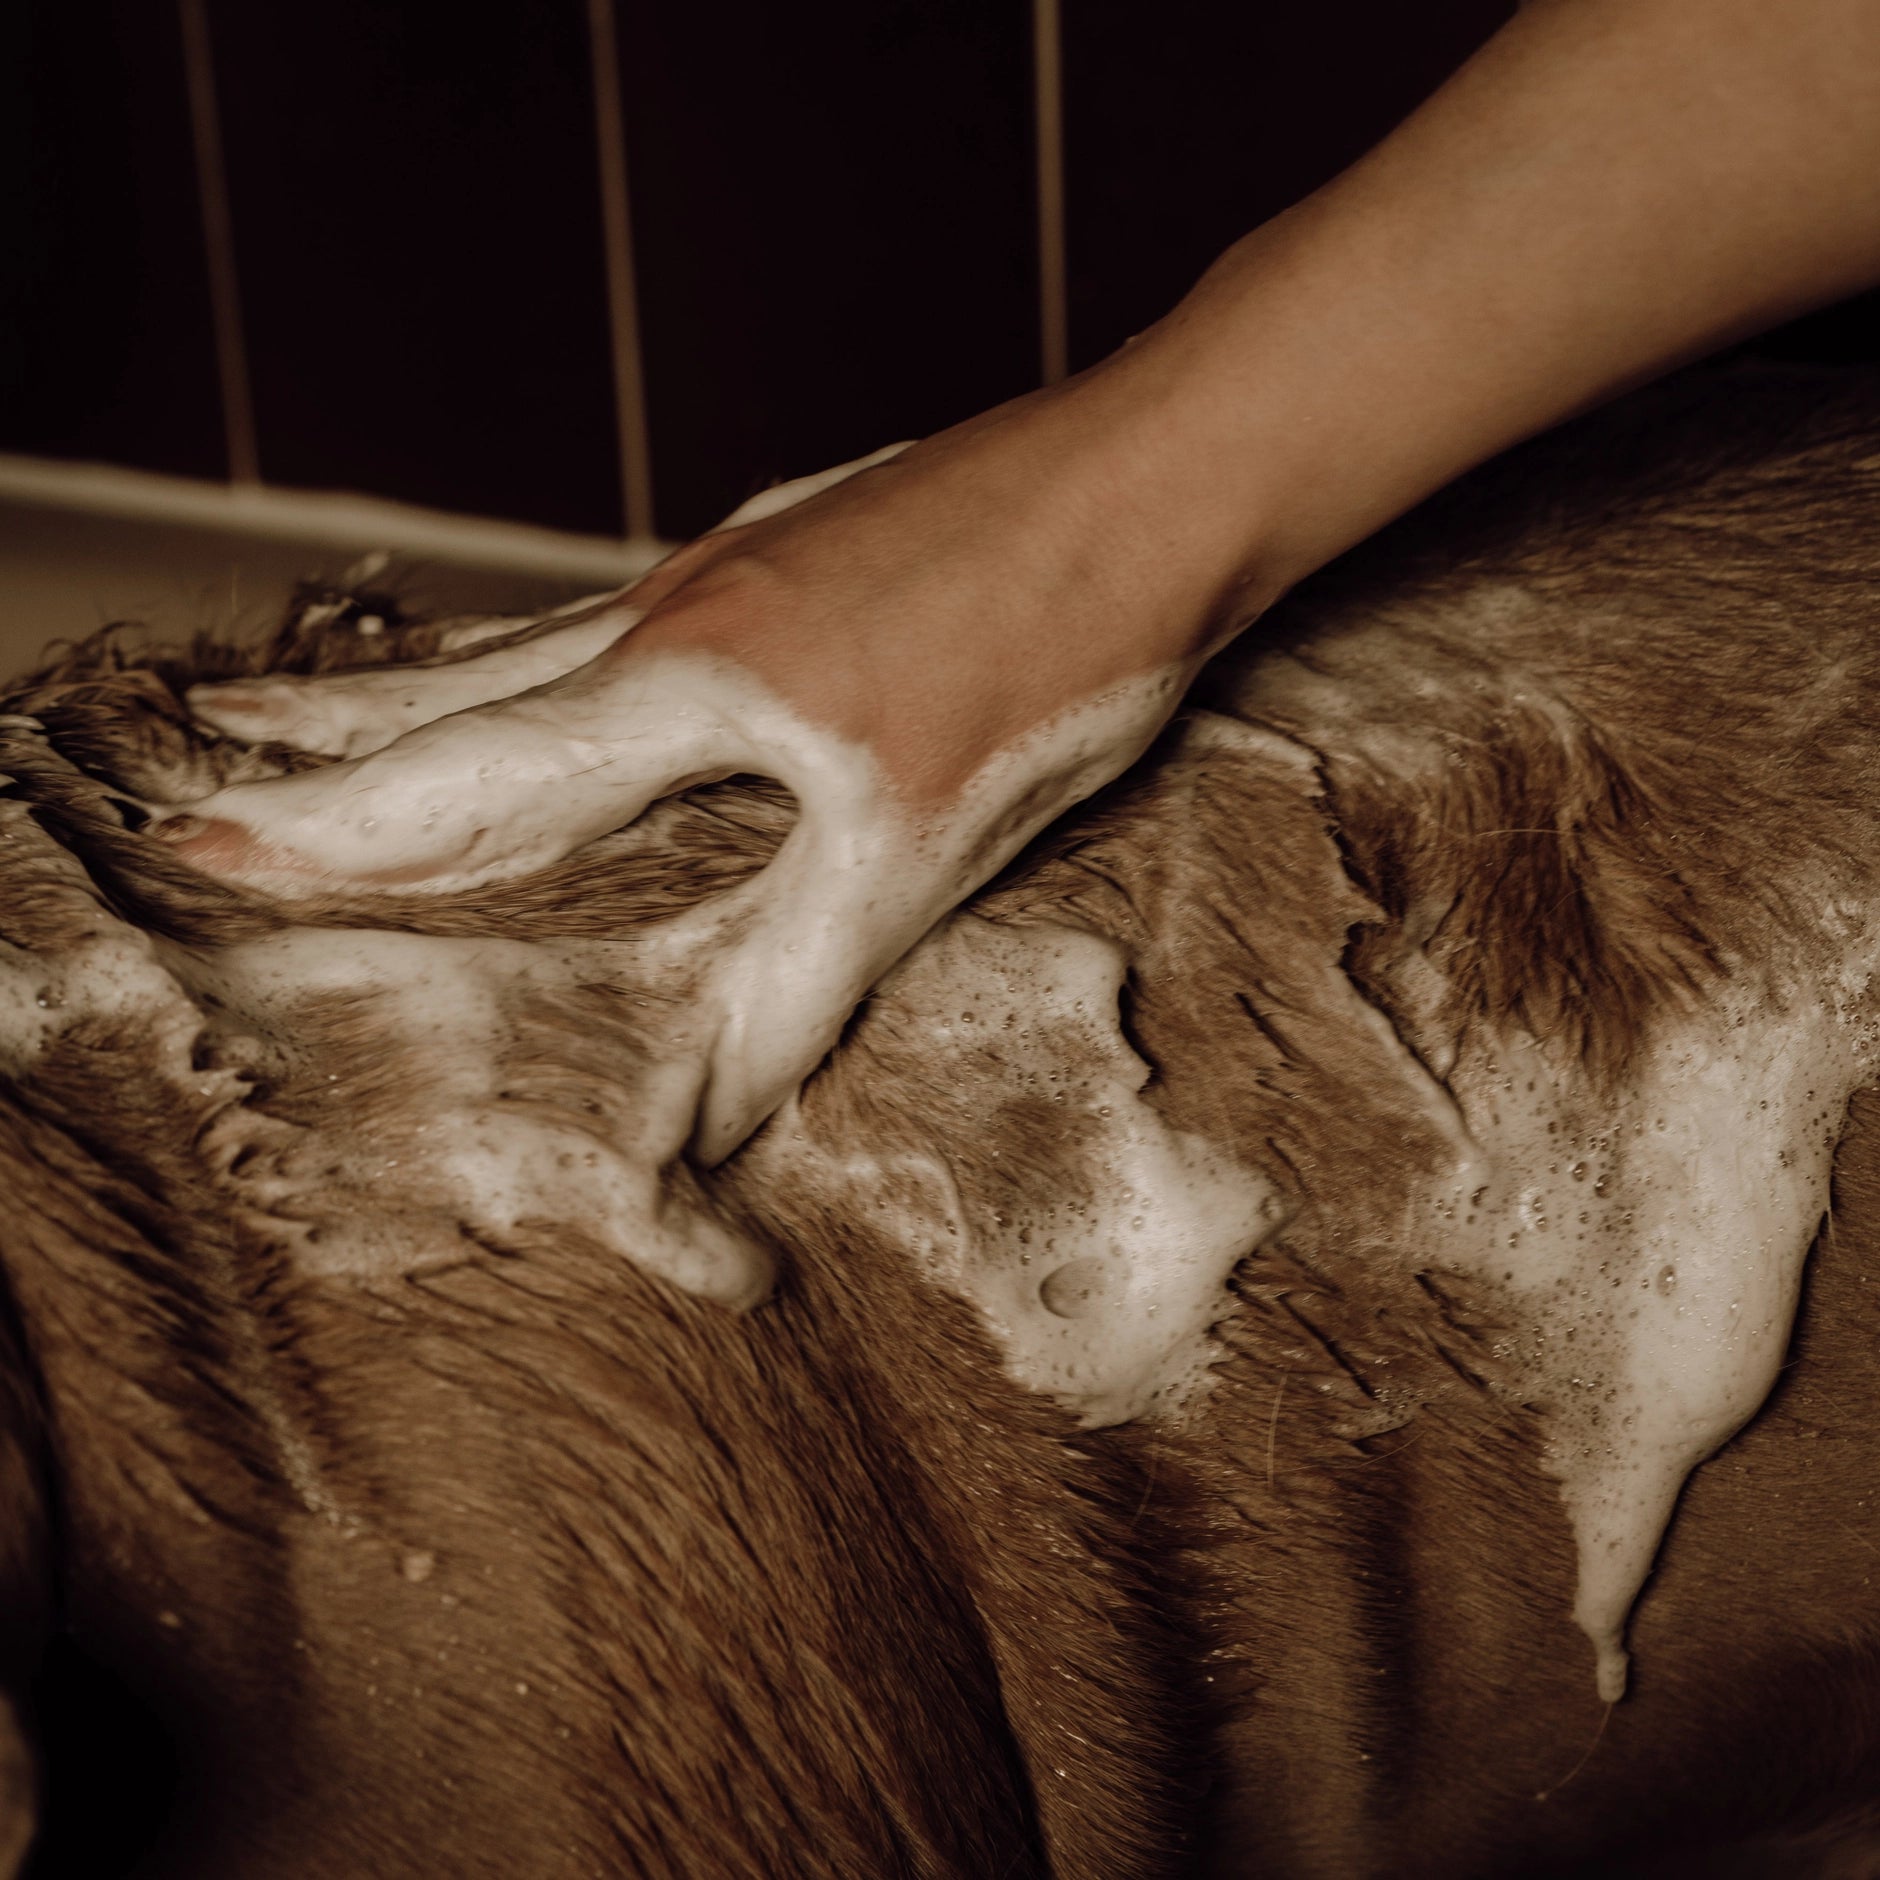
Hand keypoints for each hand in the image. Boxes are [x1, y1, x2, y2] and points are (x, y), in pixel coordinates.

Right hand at [155, 383, 1235, 1166]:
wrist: (1165, 478)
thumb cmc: (1056, 644)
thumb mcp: (920, 839)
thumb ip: (797, 972)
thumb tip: (706, 1114)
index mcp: (690, 678)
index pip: (474, 771)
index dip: (340, 824)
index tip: (212, 842)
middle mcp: (685, 608)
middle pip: (471, 687)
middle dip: (334, 736)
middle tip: (213, 751)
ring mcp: (739, 563)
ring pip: (546, 642)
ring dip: (430, 688)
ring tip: (330, 707)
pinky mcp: (797, 547)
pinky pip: (634, 618)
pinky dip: (555, 659)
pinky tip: (568, 671)